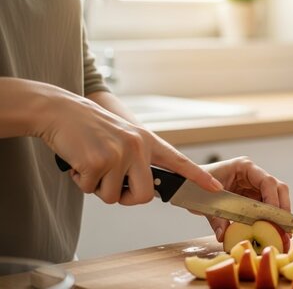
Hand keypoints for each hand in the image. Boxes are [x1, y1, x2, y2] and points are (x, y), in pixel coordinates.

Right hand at [37, 89, 221, 204]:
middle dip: (126, 198)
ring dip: (97, 187)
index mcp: (147, 141)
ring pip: (113, 197)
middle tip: (109, 184)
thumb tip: (143, 190)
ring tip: (89, 163)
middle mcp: (137, 146)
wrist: (61, 111)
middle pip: (144, 195)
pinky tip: (78, 161)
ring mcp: (118, 154)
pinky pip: (90, 190)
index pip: (179, 161)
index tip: (215, 188)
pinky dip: (81, 181)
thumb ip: (137, 159)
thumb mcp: (123, 138)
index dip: (198, 177)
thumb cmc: (90, 128)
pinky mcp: (97, 161)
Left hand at [200, 157, 290, 241]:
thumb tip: (224, 236)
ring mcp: (254, 185)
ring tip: (282, 232)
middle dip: (282, 207)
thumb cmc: (195, 185)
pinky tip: (273, 230)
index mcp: (244, 167)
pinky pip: (267, 206)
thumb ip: (216, 218)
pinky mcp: (252, 196)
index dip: (273, 199)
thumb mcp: (205, 202)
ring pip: (276, 197)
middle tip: (284, 227)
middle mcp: (253, 174)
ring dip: (279, 214)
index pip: (267, 181)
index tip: (273, 217)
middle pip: (278, 188)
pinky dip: (271, 218)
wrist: (188, 184)